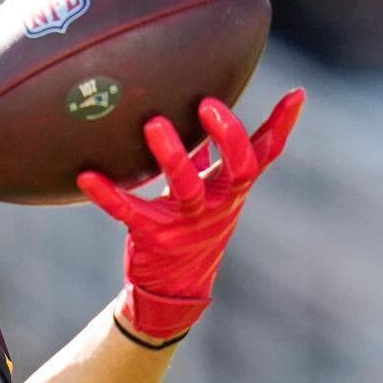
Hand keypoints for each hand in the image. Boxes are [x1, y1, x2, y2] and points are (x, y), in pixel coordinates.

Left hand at [79, 89, 304, 345]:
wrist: (172, 288)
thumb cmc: (191, 225)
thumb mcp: (209, 190)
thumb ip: (213, 153)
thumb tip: (212, 101)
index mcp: (230, 189)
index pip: (263, 155)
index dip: (281, 127)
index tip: (295, 95)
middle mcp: (216, 204)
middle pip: (237, 169)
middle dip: (227, 135)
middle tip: (207, 103)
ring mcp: (185, 222)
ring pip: (186, 187)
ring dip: (173, 155)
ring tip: (154, 123)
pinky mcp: (152, 235)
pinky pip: (129, 211)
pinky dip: (107, 194)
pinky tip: (86, 176)